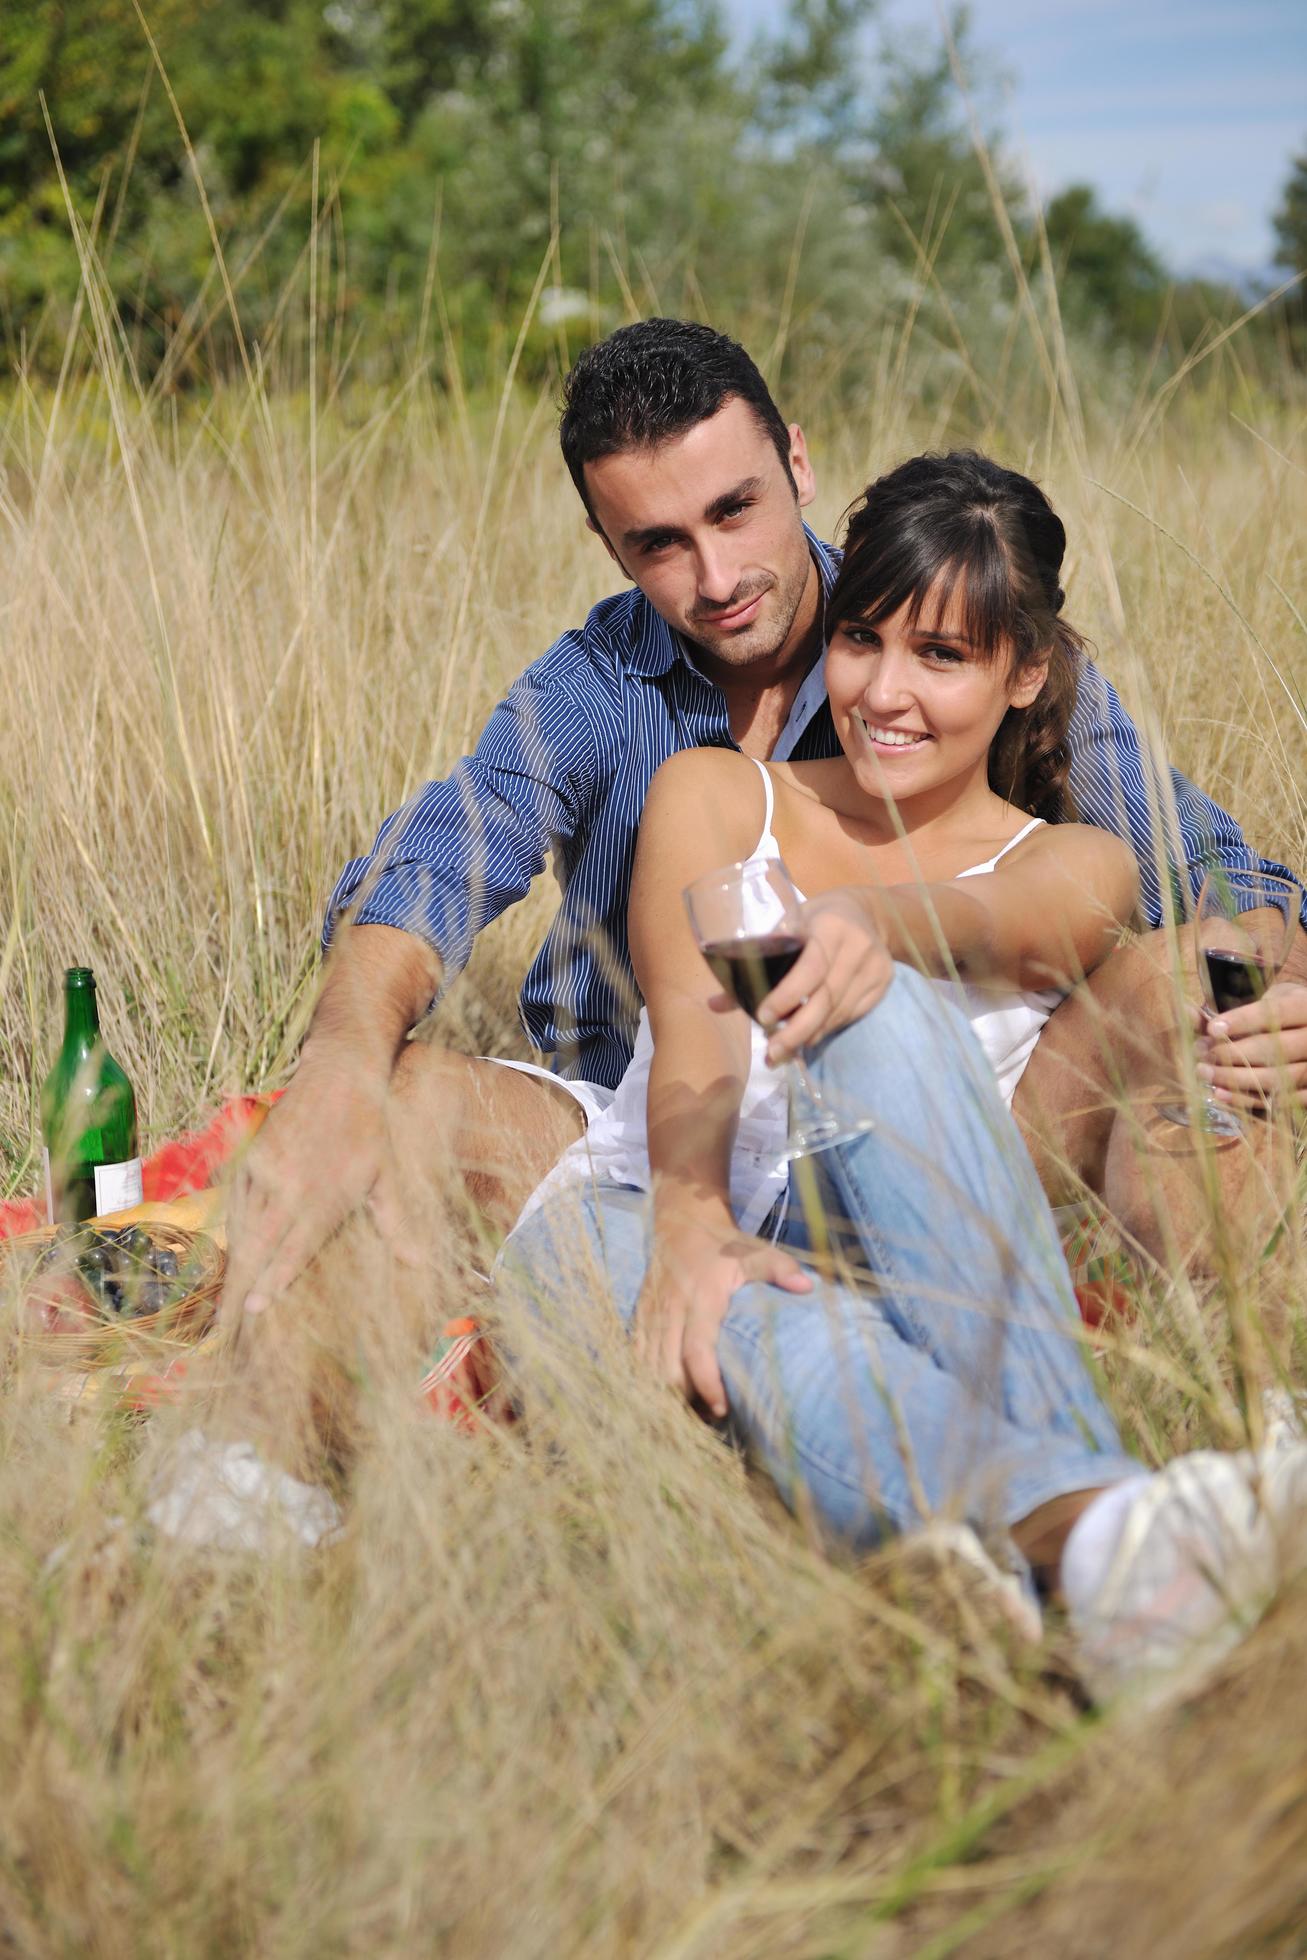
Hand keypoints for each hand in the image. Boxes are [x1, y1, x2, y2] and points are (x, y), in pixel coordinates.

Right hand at [220, 1054, 388, 1323]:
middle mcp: (288, 1186)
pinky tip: (234, 1255)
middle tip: (224, 1324)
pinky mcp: (251, 1157)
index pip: (293, 1247)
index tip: (255, 1309)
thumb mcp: (387, 1175)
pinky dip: (234, 1232)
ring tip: (225, 1302)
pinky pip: (236, 1203)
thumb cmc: (370, 1130)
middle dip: (239, 1286)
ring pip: (241, 1227)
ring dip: (233, 1264)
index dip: (273, 1279)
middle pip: (256, 1246)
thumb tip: (420, 1263)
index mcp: (322, 1195)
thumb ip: (395, 1223)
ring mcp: (265, 1170)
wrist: (339, 1075)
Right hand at [634, 1209, 812, 1417]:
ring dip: (666, 1394)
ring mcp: (651, 1315)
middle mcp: (671, 1309)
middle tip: (710, 1417)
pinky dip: (648, 1380)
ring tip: (692, 1411)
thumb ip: (778, 1268)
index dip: (707, 1384)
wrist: (680, 1222)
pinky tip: (667, 1393)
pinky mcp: (639, 1318)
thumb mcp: (754, 1251)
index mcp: (701, 1298)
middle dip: (685, 1401)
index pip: (697, 1351)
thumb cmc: (723, 1243)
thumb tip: (807, 1286)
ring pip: (648, 1369)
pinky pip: (636, 1358)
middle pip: (667, 1370)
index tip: (722, 1408)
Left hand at [756, 888, 892, 1064]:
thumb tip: (714, 1004)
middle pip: (826, 998)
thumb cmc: (816, 919)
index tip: (763, 1018)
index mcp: (829, 926)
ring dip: (808, 1036)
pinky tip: (807, 1039)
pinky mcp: (883, 984)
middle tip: (772, 1053)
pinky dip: (825, 1029)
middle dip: (796, 1030)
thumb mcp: (788, 925)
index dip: (787, 995)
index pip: (811, 966)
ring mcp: (875, 967)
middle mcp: (857, 946)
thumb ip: (756, 962)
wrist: (869, 913)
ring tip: (782, 1052)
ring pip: (838, 1012)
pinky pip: (850, 1015)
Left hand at [1195, 979, 1306, 1110]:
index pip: (1276, 1013)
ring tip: (1205, 1074)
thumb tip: (1185, 1012)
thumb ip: (1228, 1010)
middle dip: (1234, 1053)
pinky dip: (1248, 1100)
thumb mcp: (1264, 1002)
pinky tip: (1221, 1094)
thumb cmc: (1282, 1015)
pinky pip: (1280, 1101)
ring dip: (1236, 1079)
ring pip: (1277, 1078)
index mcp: (1305, 1006)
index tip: (1212, 1029)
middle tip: (1202, 1055)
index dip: (1243, 1021)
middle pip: (1275, 1049)